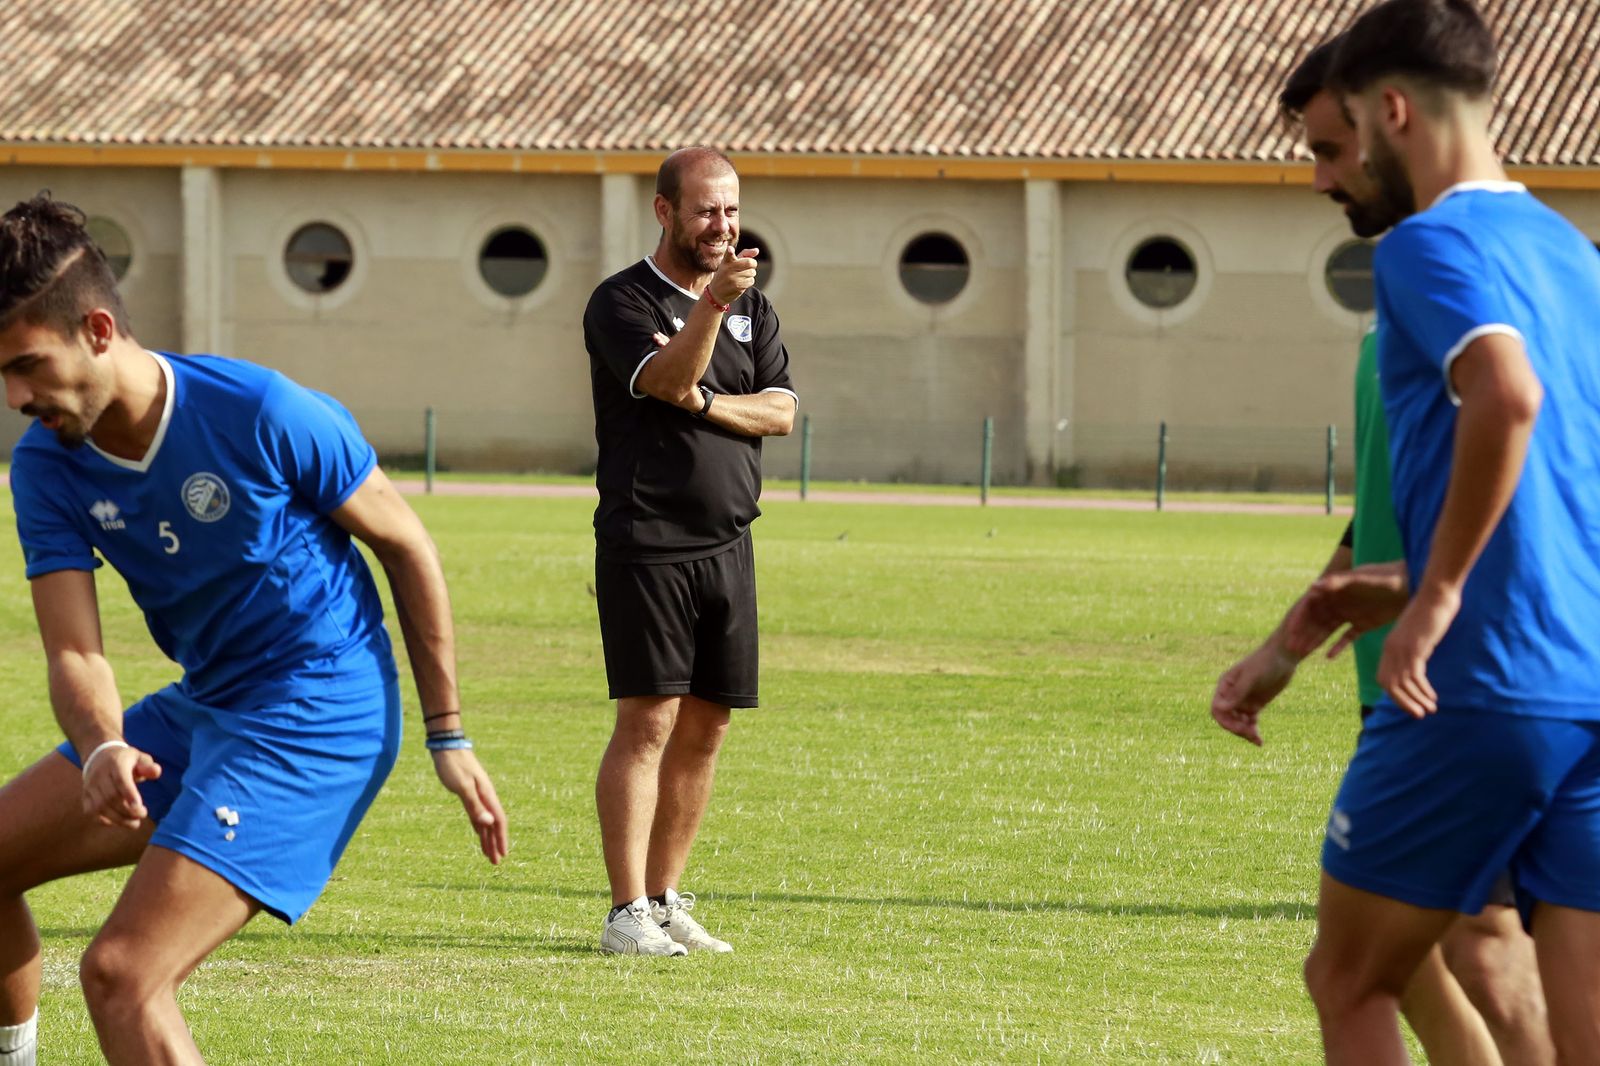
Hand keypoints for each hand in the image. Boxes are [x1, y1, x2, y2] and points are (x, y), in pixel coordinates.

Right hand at [82, 744, 160, 829]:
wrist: (99, 756)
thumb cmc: (125, 760)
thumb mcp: (139, 758)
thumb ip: (148, 766)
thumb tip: (156, 772)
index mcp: (115, 763)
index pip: (120, 780)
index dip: (129, 794)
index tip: (139, 807)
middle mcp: (99, 775)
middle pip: (111, 797)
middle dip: (128, 810)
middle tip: (142, 814)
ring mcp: (90, 786)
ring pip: (100, 807)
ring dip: (118, 819)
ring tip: (134, 823)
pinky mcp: (85, 796)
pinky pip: (91, 812)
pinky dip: (105, 820)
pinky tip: (119, 821)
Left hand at [431, 748, 508, 863]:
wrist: (447, 746)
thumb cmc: (453, 765)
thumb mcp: (462, 787)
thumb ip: (475, 806)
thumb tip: (489, 823)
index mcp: (486, 795)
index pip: (498, 821)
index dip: (501, 838)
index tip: (503, 855)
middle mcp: (485, 796)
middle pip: (494, 824)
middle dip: (495, 843)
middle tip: (496, 862)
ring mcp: (478, 794)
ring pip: (485, 821)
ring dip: (488, 837)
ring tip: (488, 854)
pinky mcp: (468, 793)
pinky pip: (477, 814)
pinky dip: (479, 826)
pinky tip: (479, 832)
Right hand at [707, 246, 758, 306]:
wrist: (717, 292)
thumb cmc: (727, 273)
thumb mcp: (732, 262)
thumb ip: (745, 254)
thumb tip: (757, 250)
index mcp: (727, 261)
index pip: (729, 254)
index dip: (730, 251)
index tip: (730, 249)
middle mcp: (729, 269)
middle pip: (750, 262)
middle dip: (753, 264)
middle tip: (748, 266)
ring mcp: (733, 279)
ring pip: (752, 272)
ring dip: (750, 274)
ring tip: (741, 276)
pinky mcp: (737, 287)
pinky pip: (751, 281)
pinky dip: (749, 281)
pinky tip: (741, 282)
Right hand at [1210, 643, 1297, 745]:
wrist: (1283, 657)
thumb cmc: (1265, 662)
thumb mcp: (1251, 678)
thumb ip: (1237, 693)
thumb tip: (1220, 709)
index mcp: (1225, 686)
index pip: (1217, 709)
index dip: (1225, 721)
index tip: (1240, 727)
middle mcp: (1231, 695)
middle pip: (1226, 719)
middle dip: (1236, 728)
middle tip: (1250, 734)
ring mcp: (1243, 701)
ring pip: (1238, 723)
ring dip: (1245, 733)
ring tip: (1257, 739)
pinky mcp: (1255, 706)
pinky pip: (1250, 723)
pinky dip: (1253, 732)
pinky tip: (1259, 741)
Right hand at [1284, 562, 1409, 659]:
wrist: (1415, 584)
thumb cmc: (1389, 576)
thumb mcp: (1363, 579)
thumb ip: (1339, 582)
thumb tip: (1312, 587)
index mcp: (1336, 589)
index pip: (1311, 605)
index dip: (1300, 619)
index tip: (1291, 632)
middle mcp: (1340, 602)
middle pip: (1316, 620)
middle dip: (1303, 633)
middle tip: (1292, 648)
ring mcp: (1351, 613)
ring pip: (1328, 630)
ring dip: (1316, 640)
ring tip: (1304, 653)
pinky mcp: (1364, 623)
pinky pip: (1347, 637)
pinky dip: (1338, 646)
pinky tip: (1328, 657)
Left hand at [1378, 584, 1459, 717]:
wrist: (1436, 595)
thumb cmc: (1431, 612)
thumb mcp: (1417, 634)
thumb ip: (1414, 648)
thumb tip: (1418, 662)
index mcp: (1389, 646)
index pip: (1383, 677)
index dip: (1394, 694)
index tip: (1408, 703)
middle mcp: (1391, 649)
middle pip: (1388, 685)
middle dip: (1403, 702)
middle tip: (1418, 714)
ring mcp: (1401, 649)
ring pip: (1401, 684)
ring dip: (1415, 700)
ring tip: (1428, 710)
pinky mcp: (1415, 648)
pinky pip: (1414, 676)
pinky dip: (1422, 690)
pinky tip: (1432, 698)